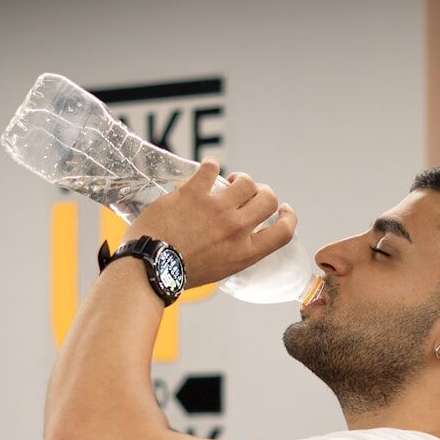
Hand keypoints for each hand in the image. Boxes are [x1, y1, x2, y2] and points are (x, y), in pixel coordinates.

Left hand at [127, 159, 297, 289]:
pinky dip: (212, 166)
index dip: (289, 217)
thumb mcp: (220, 270)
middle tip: (250, 194)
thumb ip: (235, 251)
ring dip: (240, 179)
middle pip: (268, 199)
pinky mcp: (194, 194)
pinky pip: (212, 168)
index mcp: (244, 252)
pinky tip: (207, 170)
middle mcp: (236, 229)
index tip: (283, 210)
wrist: (150, 267)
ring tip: (228, 183)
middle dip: (263, 192)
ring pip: (245, 181)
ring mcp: (216, 209)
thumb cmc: (180, 273)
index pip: (284, 232)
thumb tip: (238, 236)